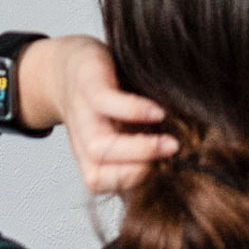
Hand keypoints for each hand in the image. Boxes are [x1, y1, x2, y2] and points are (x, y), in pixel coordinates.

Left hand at [23, 36, 177, 194]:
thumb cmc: (103, 102)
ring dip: (140, 147)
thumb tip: (181, 163)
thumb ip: (140, 147)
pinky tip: (157, 112)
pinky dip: (134, 111)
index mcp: (87, 156)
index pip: (98, 183)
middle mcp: (81, 140)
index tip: (162, 166)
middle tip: (174, 151)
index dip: (131, 180)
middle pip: (98, 172)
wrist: (67, 65)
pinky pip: (107, 104)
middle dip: (141, 166)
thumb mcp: (119, 131)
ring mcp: (83, 114)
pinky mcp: (89, 86)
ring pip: (100, 146)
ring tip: (169, 140)